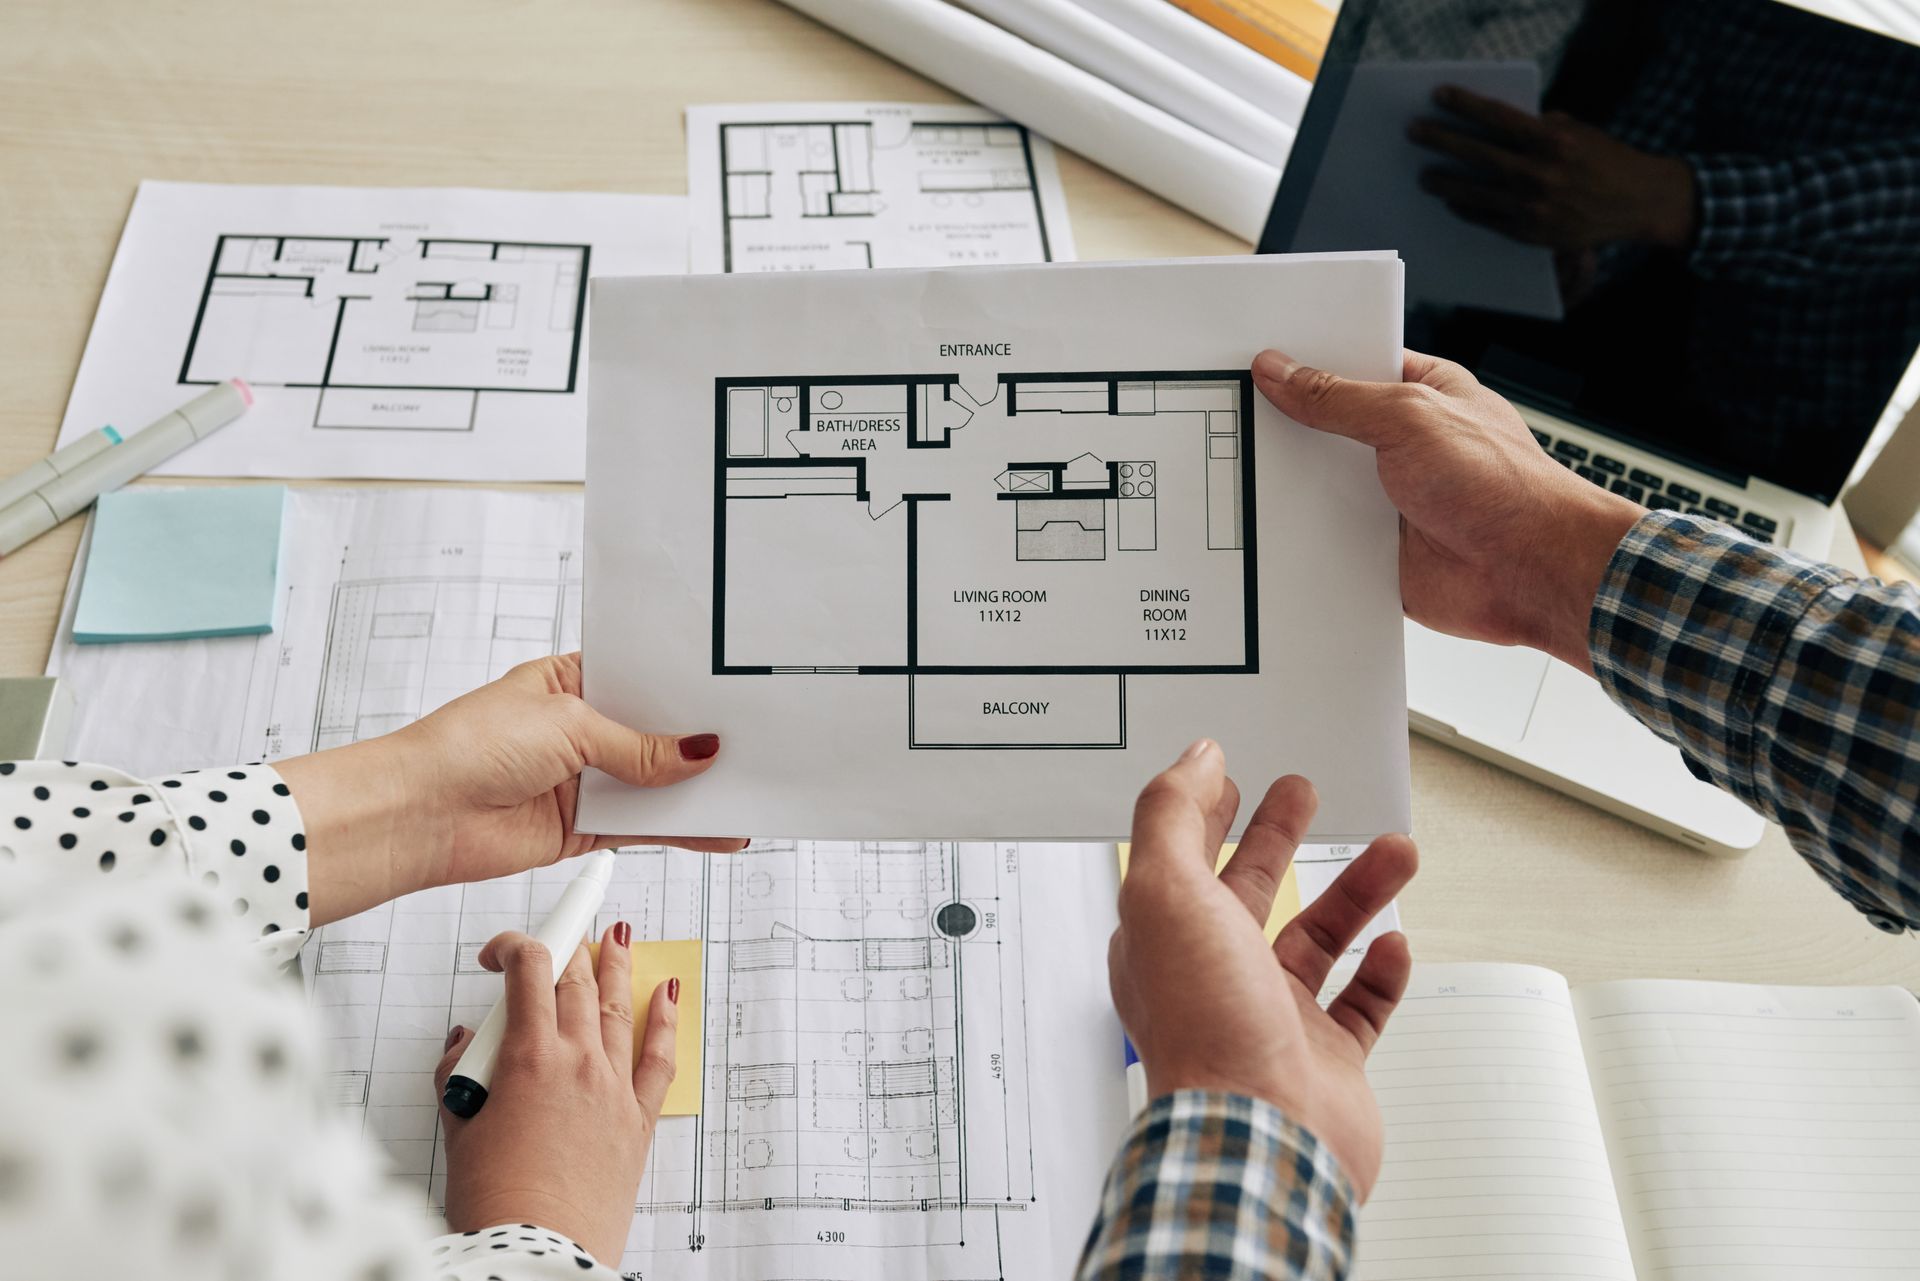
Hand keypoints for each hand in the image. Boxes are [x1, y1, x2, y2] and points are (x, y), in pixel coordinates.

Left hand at [277, 653, 745, 924]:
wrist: (421, 815)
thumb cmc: (468, 746)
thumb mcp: (569, 725)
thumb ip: (639, 747)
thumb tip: (696, 752)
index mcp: (571, 683)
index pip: (640, 682)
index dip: (681, 691)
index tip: (727, 696)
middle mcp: (579, 730)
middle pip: (654, 736)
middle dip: (696, 743)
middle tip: (751, 744)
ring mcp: (583, 780)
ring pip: (654, 785)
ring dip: (694, 792)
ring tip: (746, 791)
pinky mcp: (582, 826)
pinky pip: (643, 827)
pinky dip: (679, 831)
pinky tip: (714, 830)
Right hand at [435, 924, 678, 1264]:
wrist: (540, 1251)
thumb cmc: (497, 1201)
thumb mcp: (460, 1128)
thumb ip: (460, 1075)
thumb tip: (463, 1044)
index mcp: (530, 1057)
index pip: (529, 970)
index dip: (514, 946)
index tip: (500, 952)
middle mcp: (579, 1061)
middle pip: (577, 982)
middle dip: (568, 950)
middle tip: (565, 935)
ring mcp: (614, 1087)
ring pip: (618, 1008)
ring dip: (617, 968)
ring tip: (618, 939)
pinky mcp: (637, 1119)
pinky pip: (659, 1057)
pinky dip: (665, 1020)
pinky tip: (667, 994)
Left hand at [1108, 741, 1416, 1195]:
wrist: (1262, 1137)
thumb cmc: (1206, 1029)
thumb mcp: (1165, 891)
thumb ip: (1171, 815)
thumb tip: (1192, 760)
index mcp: (1164, 942)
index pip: (1180, 861)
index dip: (1203, 814)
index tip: (1226, 778)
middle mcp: (1214, 979)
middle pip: (1248, 891)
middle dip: (1275, 836)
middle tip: (1302, 792)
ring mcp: (1270, 1021)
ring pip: (1316, 939)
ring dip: (1356, 890)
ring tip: (1395, 849)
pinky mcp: (1325, 1061)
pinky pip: (1360, 1007)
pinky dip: (1380, 972)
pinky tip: (1396, 943)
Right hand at [1252, 347, 1642, 669]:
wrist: (1532, 574)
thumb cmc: (1503, 487)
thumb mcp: (1410, 418)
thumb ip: (1339, 397)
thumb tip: (1282, 372)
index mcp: (1421, 393)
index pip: (1350, 363)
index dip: (1304, 359)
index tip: (1253, 356)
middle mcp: (1403, 443)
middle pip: (1324, 425)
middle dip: (1285, 424)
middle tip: (1232, 412)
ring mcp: (1388, 496)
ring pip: (1317, 483)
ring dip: (1289, 484)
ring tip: (1235, 469)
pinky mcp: (1375, 547)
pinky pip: (1322, 536)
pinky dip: (1297, 535)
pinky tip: (1263, 527)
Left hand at [1410, 85, 1696, 250]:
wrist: (1638, 203)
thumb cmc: (1606, 160)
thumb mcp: (1580, 133)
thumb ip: (1541, 127)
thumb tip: (1498, 125)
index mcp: (1554, 141)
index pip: (1498, 118)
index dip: (1465, 105)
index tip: (1439, 96)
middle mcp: (1542, 173)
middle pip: (1479, 154)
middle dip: (1442, 140)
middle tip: (1414, 132)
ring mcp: (1535, 206)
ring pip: (1476, 191)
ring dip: (1445, 182)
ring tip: (1424, 176)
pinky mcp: (1532, 233)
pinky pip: (1488, 219)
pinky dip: (1467, 209)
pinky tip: (1451, 200)